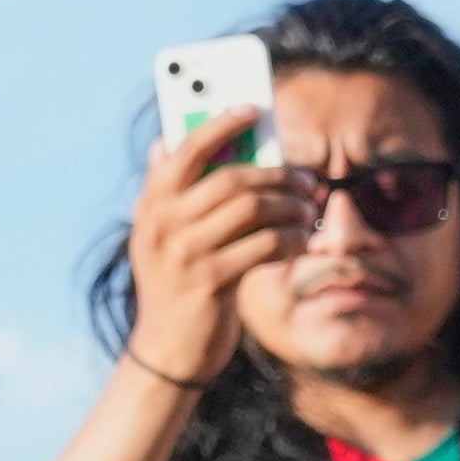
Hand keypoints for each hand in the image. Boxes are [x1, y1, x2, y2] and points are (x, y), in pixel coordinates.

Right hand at [115, 107, 312, 395]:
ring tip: (308, 210)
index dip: (220, 123)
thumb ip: (164, 191)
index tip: (251, 108)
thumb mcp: (158, 237)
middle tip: (306, 179)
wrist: (167, 352)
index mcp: (151, 207)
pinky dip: (289, 238)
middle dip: (277, 174)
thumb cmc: (174, 286)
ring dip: (290, 206)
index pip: (184, 149)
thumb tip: (165, 141)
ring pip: (252, 209)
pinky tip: (301, 239)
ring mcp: (186, 254)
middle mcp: (163, 226)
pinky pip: (263, 246)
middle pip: (232, 179)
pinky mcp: (211, 282)